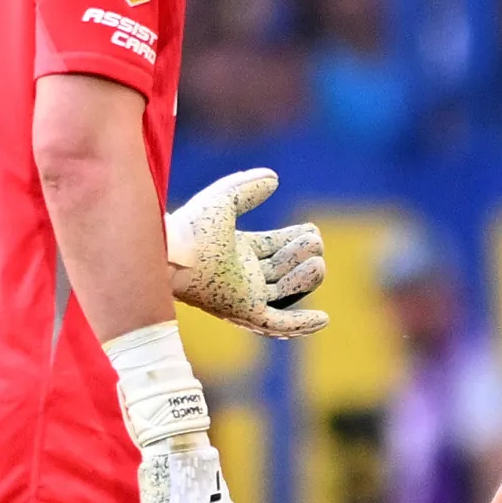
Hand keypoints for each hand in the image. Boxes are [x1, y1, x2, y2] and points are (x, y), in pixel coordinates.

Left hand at [165, 167, 327, 339]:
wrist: (177, 254)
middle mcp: (241, 275)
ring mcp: (244, 296)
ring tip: (318, 263)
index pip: (272, 246)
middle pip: (281, 267)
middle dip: (300, 254)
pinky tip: (324, 320)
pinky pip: (278, 324)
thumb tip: (273, 178)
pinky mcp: (246, 313)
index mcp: (235, 250)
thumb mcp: (226, 198)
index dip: (293, 238)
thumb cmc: (195, 227)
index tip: (312, 229)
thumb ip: (248, 188)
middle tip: (316, 242)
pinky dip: (301, 324)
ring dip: (304, 280)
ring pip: (284, 292)